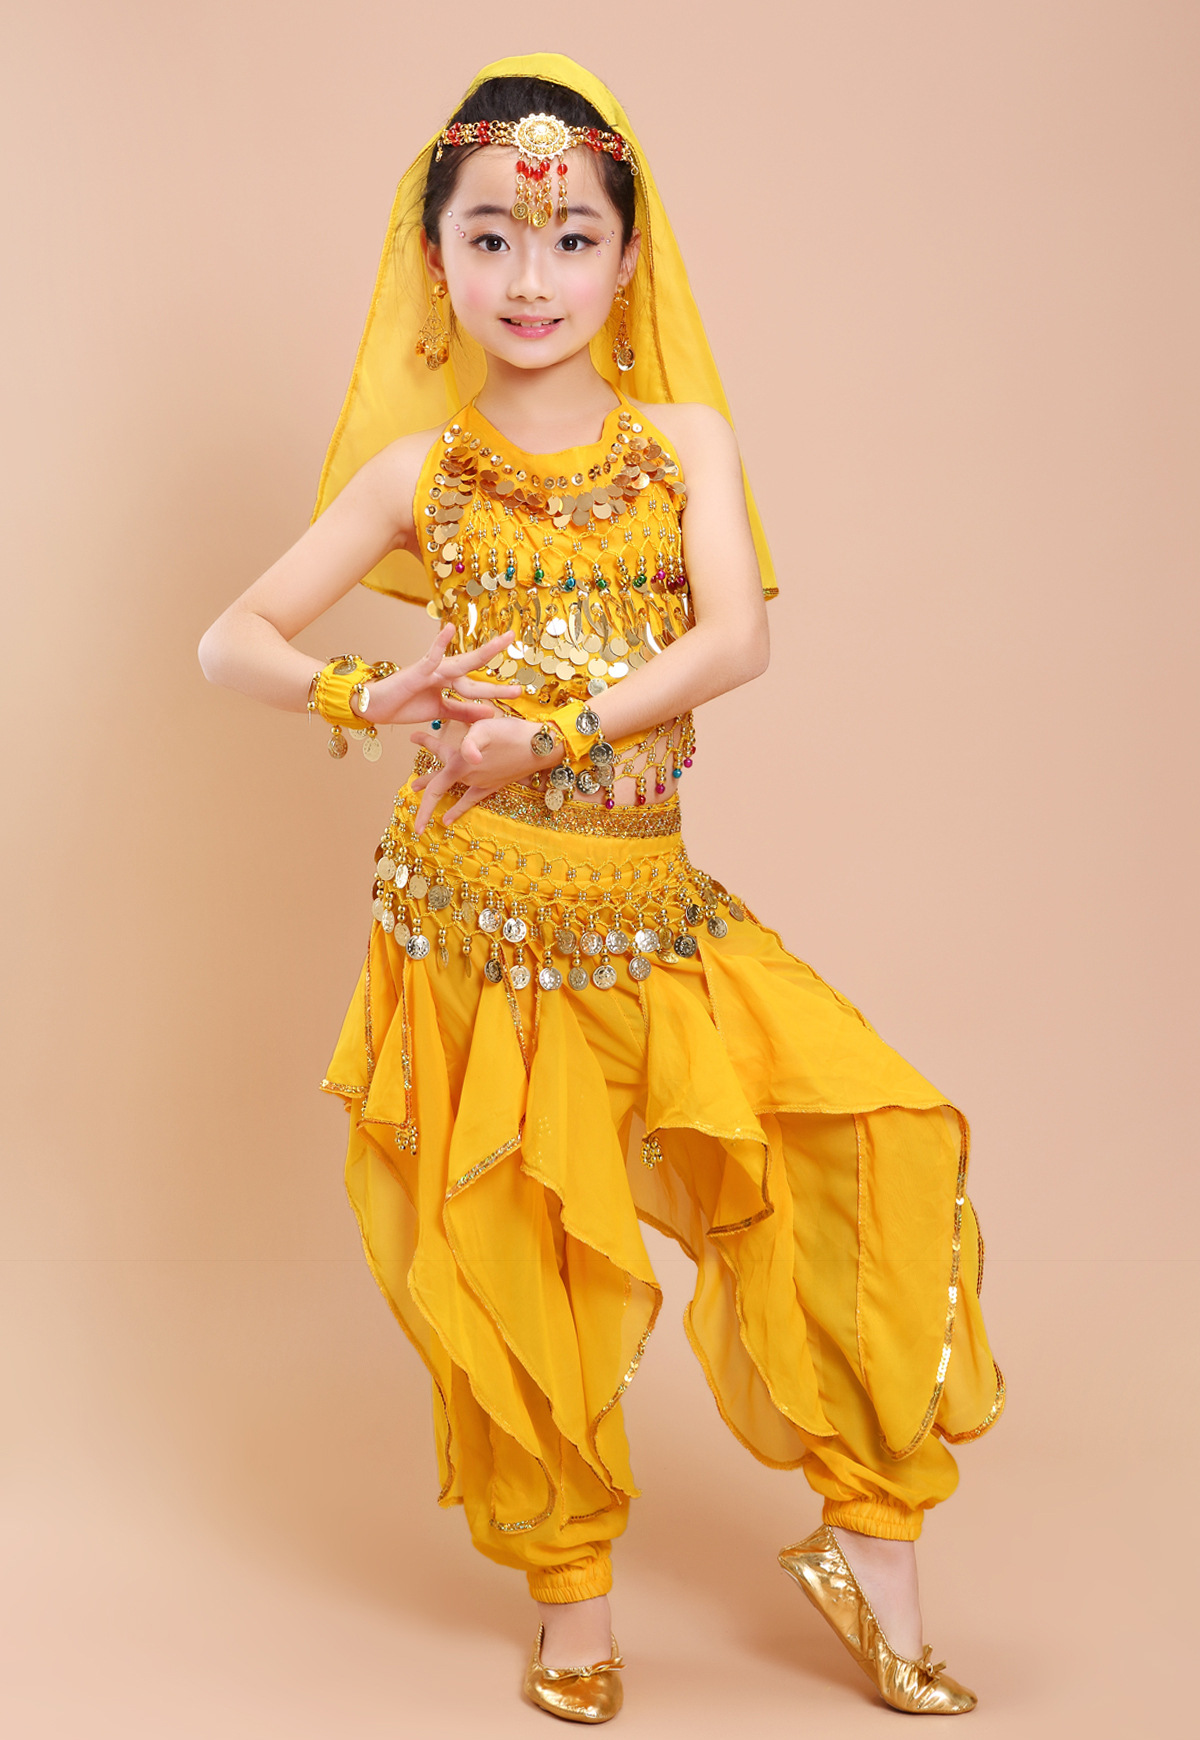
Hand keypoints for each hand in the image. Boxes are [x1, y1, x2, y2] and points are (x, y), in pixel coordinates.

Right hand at [358, 624, 521, 725]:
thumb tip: (489, 713)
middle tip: (513, 638)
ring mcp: (431, 669)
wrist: (375, 707)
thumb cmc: (404, 705)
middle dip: (494, 654)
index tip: (518, 691)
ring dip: (482, 653)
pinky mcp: (417, 671)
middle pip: (474, 665)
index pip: (477, 685)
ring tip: (501, 642)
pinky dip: (439, 643)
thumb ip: (463, 712)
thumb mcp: (440, 712)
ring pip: (462, 663)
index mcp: (448, 682)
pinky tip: (450, 629)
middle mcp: (443, 672)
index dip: (497, 689)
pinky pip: (431, 656)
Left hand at [408, 712, 558, 832]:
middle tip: (411, 786)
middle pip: (439, 784)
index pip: (435, 784)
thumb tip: (467, 758)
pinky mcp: (493, 784)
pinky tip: (450, 818)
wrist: (540, 746)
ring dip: (438, 788)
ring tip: (420, 790)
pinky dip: (458, 808)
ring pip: (453, 787)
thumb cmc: (512, 734)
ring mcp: (481, 783)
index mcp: (461, 764)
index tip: (407, 779)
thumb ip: (471, 742)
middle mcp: (468, 777)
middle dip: (424, 783)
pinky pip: (471, 799)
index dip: (421, 783)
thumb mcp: (486, 729)